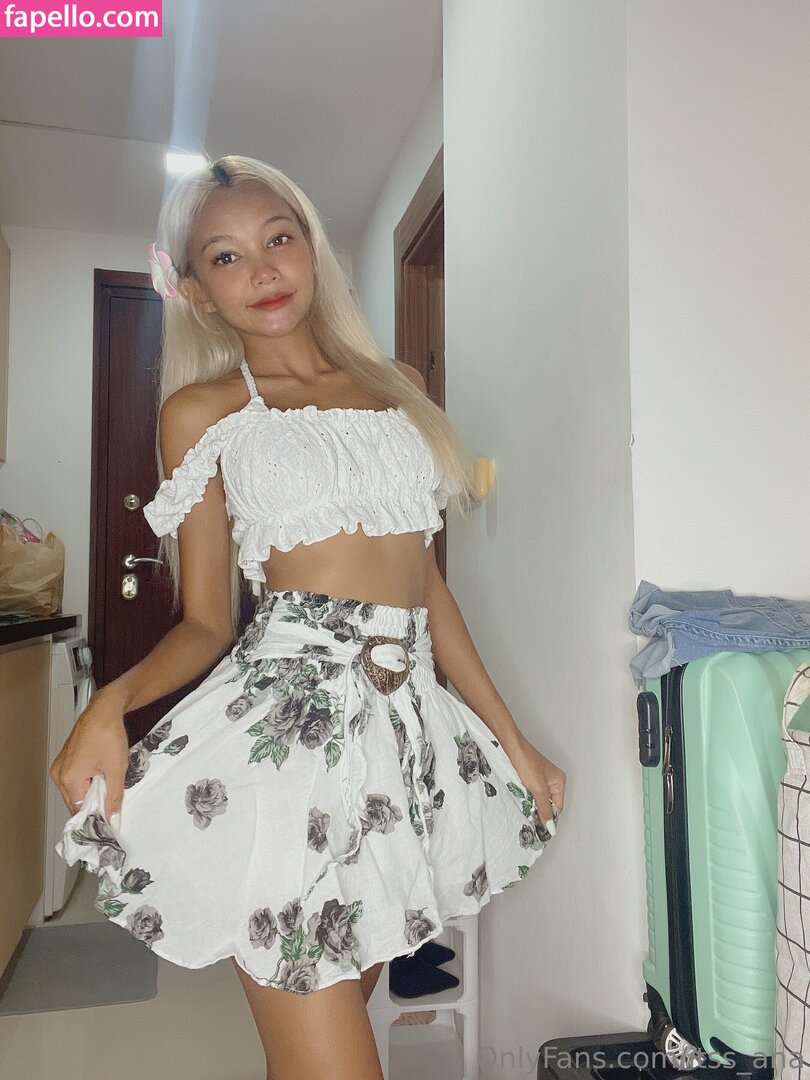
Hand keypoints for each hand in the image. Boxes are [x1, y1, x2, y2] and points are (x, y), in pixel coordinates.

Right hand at [49, 686, 128, 820]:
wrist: (104, 710)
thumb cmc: (108, 734)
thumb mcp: (117, 769)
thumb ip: (114, 796)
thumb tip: (112, 817)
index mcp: (69, 778)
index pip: (79, 810)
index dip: (95, 815)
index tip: (109, 819)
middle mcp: (58, 774)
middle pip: (75, 802)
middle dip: (93, 803)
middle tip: (111, 799)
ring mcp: (59, 767)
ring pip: (74, 792)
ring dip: (90, 792)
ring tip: (106, 782)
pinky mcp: (63, 762)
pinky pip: (73, 781)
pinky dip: (86, 783)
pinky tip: (99, 775)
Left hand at [506, 733, 565, 831]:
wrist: (509, 746)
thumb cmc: (525, 759)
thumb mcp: (538, 789)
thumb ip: (545, 808)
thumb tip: (550, 825)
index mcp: (559, 781)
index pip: (557, 807)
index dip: (549, 817)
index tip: (540, 826)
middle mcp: (551, 779)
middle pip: (547, 804)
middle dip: (539, 809)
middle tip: (529, 814)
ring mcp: (539, 778)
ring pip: (537, 799)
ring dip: (530, 803)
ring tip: (523, 801)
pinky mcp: (528, 777)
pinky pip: (529, 793)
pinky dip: (524, 796)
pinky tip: (518, 796)